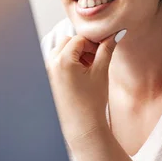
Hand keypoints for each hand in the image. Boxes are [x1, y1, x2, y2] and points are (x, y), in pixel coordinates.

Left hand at [46, 30, 126, 145]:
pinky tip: (81, 75)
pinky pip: (56, 62)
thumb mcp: (101, 72)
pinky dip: (68, 62)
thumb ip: (106, 50)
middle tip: (95, 60)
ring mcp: (47, 72)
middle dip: (82, 47)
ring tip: (88, 68)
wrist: (82, 126)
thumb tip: (114, 34)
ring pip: (61, 51)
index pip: (79, 39)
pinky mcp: (48, 80)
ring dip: (75, 54)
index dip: (93, 43)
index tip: (103, 51)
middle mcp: (51, 64)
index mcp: (63, 60)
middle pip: (67, 42)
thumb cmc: (92, 102)